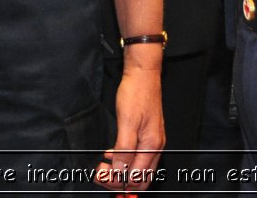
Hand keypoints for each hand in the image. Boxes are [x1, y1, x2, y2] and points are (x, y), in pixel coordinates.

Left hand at [97, 57, 162, 190]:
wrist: (143, 74)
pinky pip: (139, 157)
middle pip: (140, 178)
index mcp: (151, 145)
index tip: (101, 175)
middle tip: (102, 175)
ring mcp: (153, 141)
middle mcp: (155, 146)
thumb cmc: (136, 93)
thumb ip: (124, 148)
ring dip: (122, 171)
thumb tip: (119, 170)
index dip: (117, 180)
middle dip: (120, 181)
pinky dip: (125, 161)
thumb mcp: (127, 121)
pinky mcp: (149, 135)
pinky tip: (112, 155)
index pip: (136, 177)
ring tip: (104, 166)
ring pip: (139, 169)